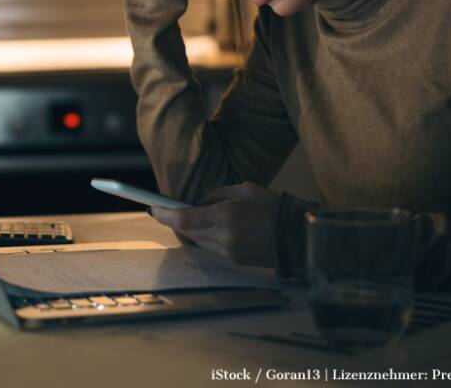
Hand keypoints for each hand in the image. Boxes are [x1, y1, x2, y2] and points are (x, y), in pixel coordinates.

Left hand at [149, 182, 280, 268]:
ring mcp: (229, 252)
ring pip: (198, 240)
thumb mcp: (243, 189)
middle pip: (187, 230)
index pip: (184, 219)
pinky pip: (211, 248)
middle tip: (167, 209)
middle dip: (176, 220)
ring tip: (196, 215)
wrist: (298, 236)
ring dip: (193, 228)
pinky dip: (207, 236)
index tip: (153, 208)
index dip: (164, 214)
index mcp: (226, 217)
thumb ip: (216, 195)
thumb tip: (197, 203)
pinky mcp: (234, 261)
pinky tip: (213, 227)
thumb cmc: (272, 206)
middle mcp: (224, 238)